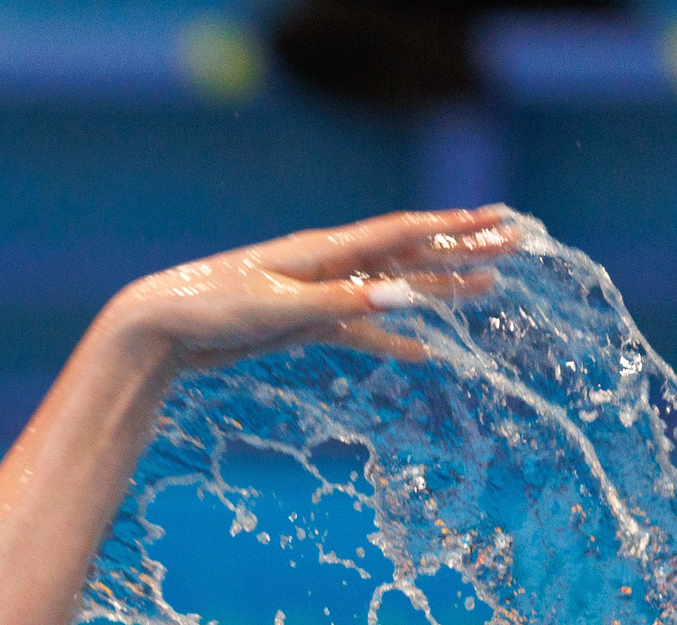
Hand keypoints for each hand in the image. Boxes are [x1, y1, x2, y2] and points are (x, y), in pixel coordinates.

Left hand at [105, 207, 515, 371]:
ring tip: (486, 288)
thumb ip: (340, 304)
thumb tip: (402, 299)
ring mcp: (317, 294)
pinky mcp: (302, 324)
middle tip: (515, 244)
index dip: (454, 227)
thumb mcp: (278, 308)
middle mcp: (328, 265)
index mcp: (325, 252)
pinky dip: (390, 338)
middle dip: (461, 250)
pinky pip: (359, 330)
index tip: (499, 221)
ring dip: (437, 290)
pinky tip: (420, 350)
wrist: (162, 328)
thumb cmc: (212, 307)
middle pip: (408, 255)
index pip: (403, 233)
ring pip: (391, 290)